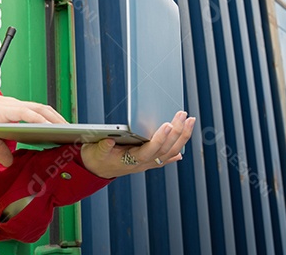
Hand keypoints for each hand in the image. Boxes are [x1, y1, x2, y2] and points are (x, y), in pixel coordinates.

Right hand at [0, 91, 66, 166]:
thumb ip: (0, 150)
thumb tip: (9, 163)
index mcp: (14, 110)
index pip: (37, 112)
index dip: (51, 119)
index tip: (61, 129)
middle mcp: (17, 105)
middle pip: (44, 109)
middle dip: (58, 119)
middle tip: (70, 131)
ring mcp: (14, 106)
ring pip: (41, 110)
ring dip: (55, 120)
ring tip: (65, 130)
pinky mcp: (9, 110)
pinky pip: (29, 114)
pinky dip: (41, 121)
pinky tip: (50, 128)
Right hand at [80, 110, 194, 178]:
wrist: (97, 170)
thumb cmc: (97, 158)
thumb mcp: (96, 151)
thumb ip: (103, 147)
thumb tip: (109, 141)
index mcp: (132, 160)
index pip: (150, 150)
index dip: (160, 139)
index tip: (167, 125)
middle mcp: (143, 163)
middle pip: (166, 150)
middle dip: (177, 132)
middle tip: (183, 115)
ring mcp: (148, 163)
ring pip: (171, 152)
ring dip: (182, 137)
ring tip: (189, 121)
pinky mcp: (148, 161)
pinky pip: (166, 156)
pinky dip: (177, 150)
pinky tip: (183, 143)